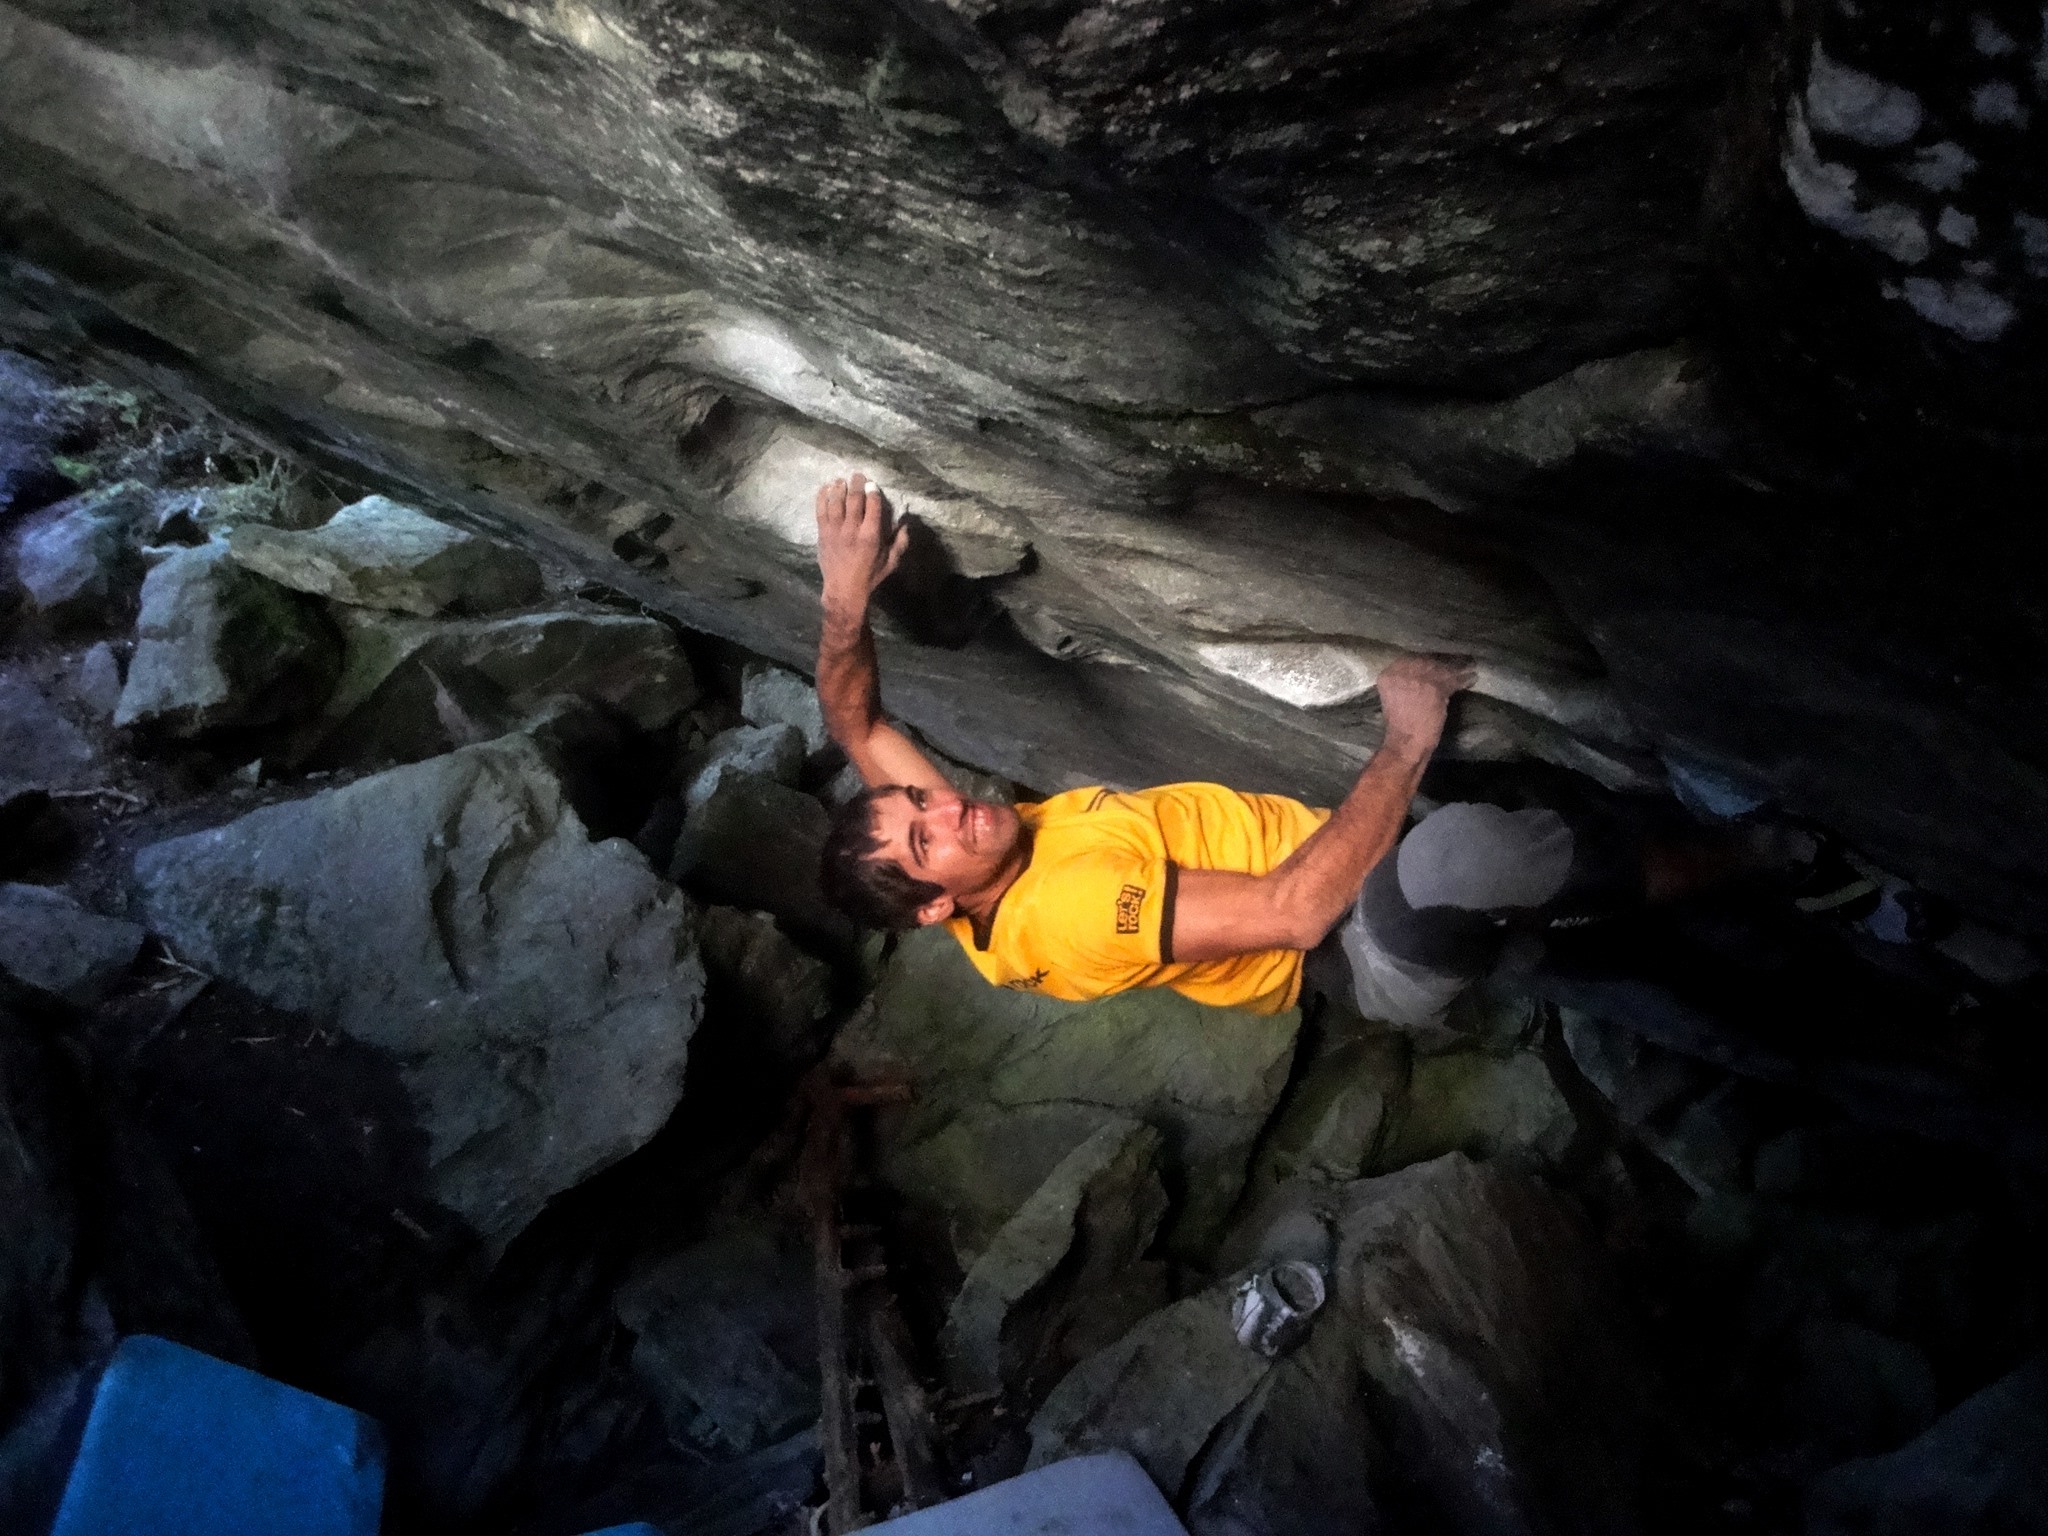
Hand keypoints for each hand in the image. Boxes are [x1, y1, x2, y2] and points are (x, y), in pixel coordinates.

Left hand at [816, 474, 907, 612]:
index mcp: (871, 535)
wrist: (843, 590)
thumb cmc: (870, 576)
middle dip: (856, 484)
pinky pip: (821, 510)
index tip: (873, 484)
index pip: (872, 505)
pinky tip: (826, 488)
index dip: (873, 491)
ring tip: (841, 480)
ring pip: (836, 502)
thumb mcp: (891, 562)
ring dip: (839, 488)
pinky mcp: (823, 533)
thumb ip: (900, 542)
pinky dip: (823, 497)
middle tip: (858, 475)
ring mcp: (835, 530)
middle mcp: (852, 529)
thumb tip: (905, 524)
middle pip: (854, 499)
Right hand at [1374, 651, 1475, 750]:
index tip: (1438, 660)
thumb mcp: (1396, 697)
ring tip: (1469, 668)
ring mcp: (1417, 678)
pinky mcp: (1434, 687)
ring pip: (1442, 668)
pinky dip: (1463, 680)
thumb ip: (1406, 682)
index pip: (1411, 658)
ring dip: (1458, 668)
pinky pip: (1452, 679)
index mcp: (1388, 674)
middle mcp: (1401, 671)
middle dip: (1444, 662)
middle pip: (1428, 660)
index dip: (1427, 659)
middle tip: (1460, 660)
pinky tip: (1472, 678)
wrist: (1404, 743)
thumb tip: (1425, 673)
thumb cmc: (1400, 725)